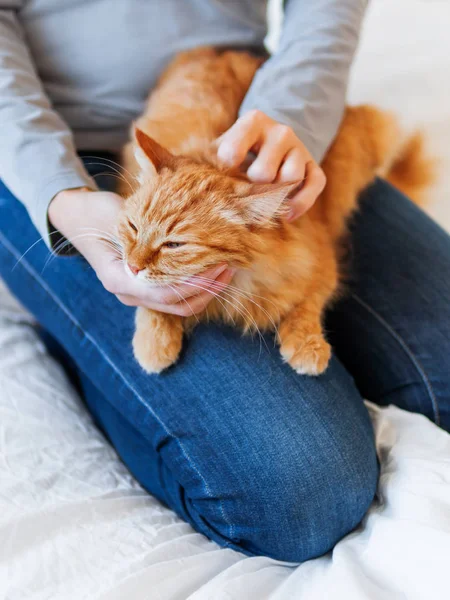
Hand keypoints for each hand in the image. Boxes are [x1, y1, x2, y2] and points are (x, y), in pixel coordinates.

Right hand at [48, 189, 233, 314]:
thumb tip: (176, 234)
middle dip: (208, 287)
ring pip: (180, 306)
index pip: (165, 292)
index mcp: (120, 279)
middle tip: (229, 264)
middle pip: (177, 304)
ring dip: (207, 290)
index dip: (195, 281)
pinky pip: (177, 297)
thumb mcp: (118, 216)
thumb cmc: (99, 213)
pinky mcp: (147, 290)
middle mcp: (129, 294)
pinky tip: (212, 270)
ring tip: (227, 267)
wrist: (80, 218)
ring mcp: (138, 295)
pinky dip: (197, 287)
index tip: (218, 260)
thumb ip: (142, 231)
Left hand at [217, 109, 325, 220]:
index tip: (224, 172)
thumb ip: (209, 160)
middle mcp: (280, 132)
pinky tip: (286, 213)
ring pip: (291, 178)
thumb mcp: (220, 149)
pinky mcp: (314, 166)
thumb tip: (190, 177)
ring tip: (265, 200)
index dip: (226, 169)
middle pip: (264, 172)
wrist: (268, 146)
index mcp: (253, 122)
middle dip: (252, 189)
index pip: (234, 150)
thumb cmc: (237, 153)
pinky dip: (300, 204)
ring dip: (276, 195)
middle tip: (247, 191)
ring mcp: (300, 149)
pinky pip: (314, 185)